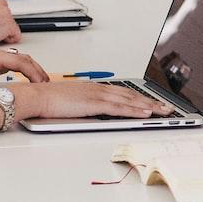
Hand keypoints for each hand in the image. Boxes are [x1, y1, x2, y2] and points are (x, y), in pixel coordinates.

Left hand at [0, 50, 49, 93]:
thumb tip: (11, 101)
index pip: (20, 62)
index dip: (34, 73)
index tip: (41, 84)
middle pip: (24, 59)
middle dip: (38, 71)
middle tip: (47, 85)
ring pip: (21, 61)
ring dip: (33, 70)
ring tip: (42, 83)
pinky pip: (15, 65)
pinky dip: (26, 72)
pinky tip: (30, 81)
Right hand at [14, 80, 172, 121]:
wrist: (35, 96)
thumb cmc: (46, 100)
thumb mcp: (69, 102)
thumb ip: (82, 106)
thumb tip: (89, 113)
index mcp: (92, 88)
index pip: (122, 92)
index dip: (139, 97)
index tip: (151, 102)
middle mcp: (98, 88)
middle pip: (130, 94)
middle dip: (151, 101)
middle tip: (167, 107)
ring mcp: (97, 95)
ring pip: (130, 100)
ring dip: (149, 106)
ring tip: (164, 111)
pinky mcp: (94, 104)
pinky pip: (120, 108)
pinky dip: (135, 110)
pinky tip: (146, 113)